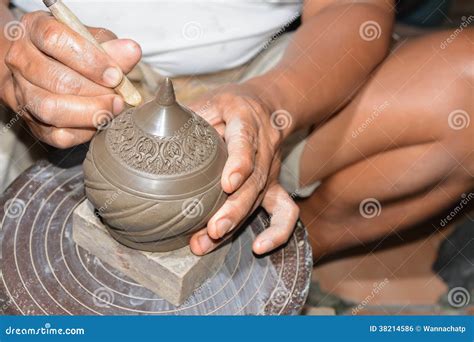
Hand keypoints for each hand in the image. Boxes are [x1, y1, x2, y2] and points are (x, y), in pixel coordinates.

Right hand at [1, 11, 140, 147]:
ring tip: (113, 108)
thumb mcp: (90, 39)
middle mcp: (20, 60)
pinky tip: (99, 121)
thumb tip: (131, 51)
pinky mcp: (32, 122)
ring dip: (90, 112)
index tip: (115, 75)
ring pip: (51, 108)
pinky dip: (84, 131)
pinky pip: (56, 134)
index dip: (90, 60)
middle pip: (55, 79)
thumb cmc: (70, 50)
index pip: (54, 39)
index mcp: (33, 29)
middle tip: (119, 97)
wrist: (43, 68)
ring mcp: (20, 93)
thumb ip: (110, 47)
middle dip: (95, 91)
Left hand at [188, 83, 298, 255]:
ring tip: (210, 241)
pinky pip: (285, 211)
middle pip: (255, 181)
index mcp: (246, 120)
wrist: (266, 106)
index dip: (239, 163)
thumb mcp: (208, 100)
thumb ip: (184, 115)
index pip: (246, 142)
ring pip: (261, 200)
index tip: (227, 184)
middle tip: (214, 229)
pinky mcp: (273, 185)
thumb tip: (148, 129)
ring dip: (238, 224)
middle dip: (235, 209)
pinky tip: (260, 248)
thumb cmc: (229, 105)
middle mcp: (264, 148)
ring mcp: (271, 169)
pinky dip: (277, 232)